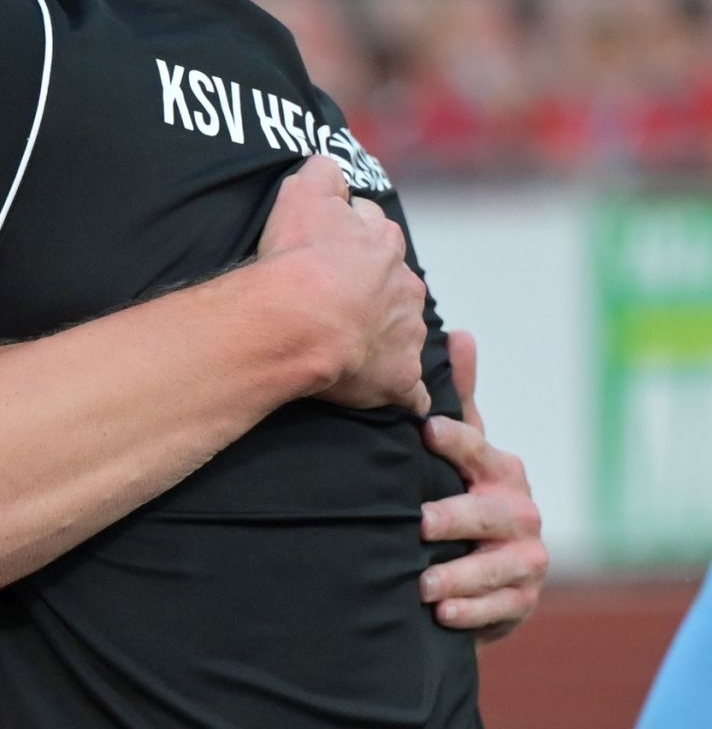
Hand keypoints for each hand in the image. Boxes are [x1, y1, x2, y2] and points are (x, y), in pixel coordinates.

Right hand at [258, 156, 428, 415]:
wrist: (300, 321)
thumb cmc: (298, 259)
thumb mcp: (303, 193)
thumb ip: (322, 172)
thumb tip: (330, 162)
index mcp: (383, 243)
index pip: (373, 232)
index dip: (348, 240)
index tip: (326, 250)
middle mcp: (405, 286)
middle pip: (392, 284)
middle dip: (371, 289)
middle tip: (335, 299)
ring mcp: (406, 335)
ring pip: (402, 331)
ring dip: (383, 335)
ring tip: (347, 343)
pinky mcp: (400, 378)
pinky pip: (407, 389)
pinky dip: (399, 390)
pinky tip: (382, 392)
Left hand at [419, 330, 545, 642]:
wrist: (478, 558)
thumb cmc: (462, 485)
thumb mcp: (459, 445)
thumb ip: (459, 398)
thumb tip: (461, 333)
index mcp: (501, 469)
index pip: (480, 449)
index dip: (456, 440)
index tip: (426, 431)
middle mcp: (520, 511)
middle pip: (492, 512)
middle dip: (458, 518)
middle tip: (419, 523)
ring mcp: (525, 556)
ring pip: (500, 565)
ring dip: (461, 575)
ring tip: (422, 583)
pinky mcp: (522, 598)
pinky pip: (502, 607)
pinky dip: (473, 611)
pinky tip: (441, 613)